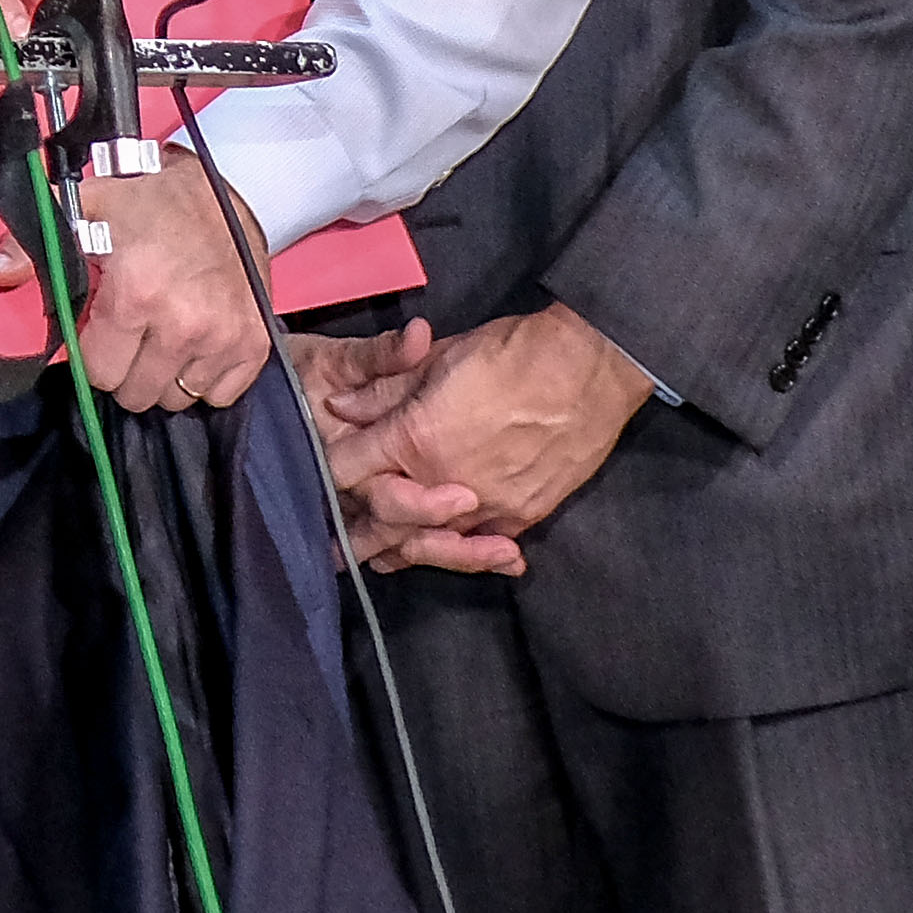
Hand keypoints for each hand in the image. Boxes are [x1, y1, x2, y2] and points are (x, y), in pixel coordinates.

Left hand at [62, 159, 270, 409]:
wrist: (227, 191)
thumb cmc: (151, 200)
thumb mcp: (85, 206)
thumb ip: (34, 244)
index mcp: (137, 295)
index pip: (100, 372)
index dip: (94, 352)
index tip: (103, 326)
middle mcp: (184, 325)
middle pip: (136, 393)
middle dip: (126, 367)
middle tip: (133, 330)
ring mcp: (224, 339)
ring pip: (176, 398)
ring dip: (164, 374)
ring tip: (164, 332)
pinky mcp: (254, 344)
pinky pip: (218, 395)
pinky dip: (204, 377)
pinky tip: (195, 343)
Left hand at [287, 322, 520, 572]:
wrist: (589, 367)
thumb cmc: (511, 353)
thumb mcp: (439, 359)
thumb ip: (384, 388)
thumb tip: (339, 405)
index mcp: (413, 439)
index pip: (348, 469)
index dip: (330, 471)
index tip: (322, 476)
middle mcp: (443, 483)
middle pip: (384, 521)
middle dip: (357, 531)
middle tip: (336, 546)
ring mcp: (486, 507)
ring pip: (431, 542)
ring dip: (404, 548)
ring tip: (382, 558)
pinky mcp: (524, 516)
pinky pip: (482, 546)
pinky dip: (463, 551)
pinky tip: (447, 551)